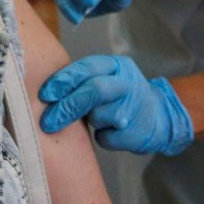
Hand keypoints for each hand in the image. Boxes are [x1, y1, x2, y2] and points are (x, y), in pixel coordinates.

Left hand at [38, 55, 193, 155]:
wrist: (159, 117)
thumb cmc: (120, 96)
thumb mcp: (106, 78)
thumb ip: (82, 80)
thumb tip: (44, 94)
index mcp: (116, 65)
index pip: (87, 67)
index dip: (64, 80)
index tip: (44, 94)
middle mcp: (128, 82)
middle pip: (94, 91)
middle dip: (67, 107)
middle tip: (48, 122)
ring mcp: (135, 108)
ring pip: (99, 116)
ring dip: (91, 121)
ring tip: (99, 119)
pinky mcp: (137, 133)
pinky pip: (106, 138)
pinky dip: (103, 137)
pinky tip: (113, 131)